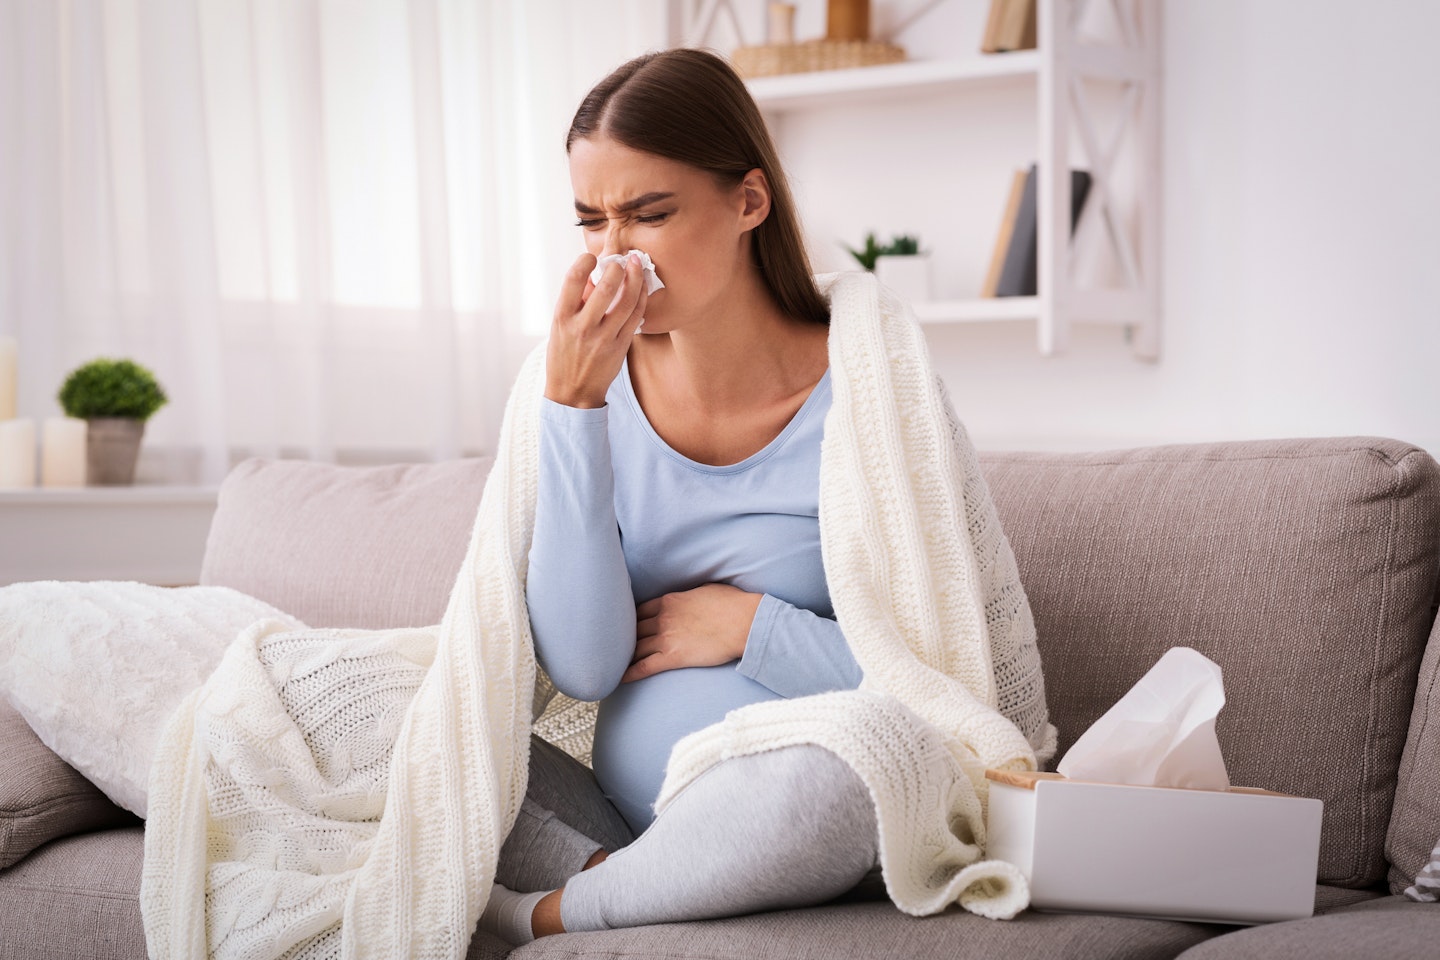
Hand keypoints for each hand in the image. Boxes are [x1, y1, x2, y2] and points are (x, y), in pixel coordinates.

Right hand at [545, 251, 648, 407]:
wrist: (572, 393)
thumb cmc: (564, 356)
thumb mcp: (559, 327)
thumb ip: (574, 302)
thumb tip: (592, 276)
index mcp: (562, 318)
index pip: (572, 280)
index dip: (584, 262)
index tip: (591, 257)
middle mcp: (582, 327)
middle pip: (606, 288)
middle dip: (618, 267)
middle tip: (622, 260)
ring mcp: (603, 338)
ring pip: (626, 301)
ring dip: (635, 279)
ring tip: (637, 266)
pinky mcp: (620, 347)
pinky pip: (636, 317)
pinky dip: (641, 299)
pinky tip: (642, 288)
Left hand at [622, 584, 763, 682]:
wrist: (745, 623)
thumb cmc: (733, 604)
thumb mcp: (706, 589)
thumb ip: (690, 595)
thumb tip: (691, 597)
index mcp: (669, 600)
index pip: (639, 610)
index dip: (631, 619)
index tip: (626, 627)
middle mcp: (662, 618)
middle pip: (633, 629)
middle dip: (623, 638)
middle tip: (614, 647)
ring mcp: (666, 638)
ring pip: (635, 648)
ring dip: (624, 656)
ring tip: (613, 664)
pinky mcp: (673, 658)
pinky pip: (644, 666)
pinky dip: (630, 673)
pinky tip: (619, 678)